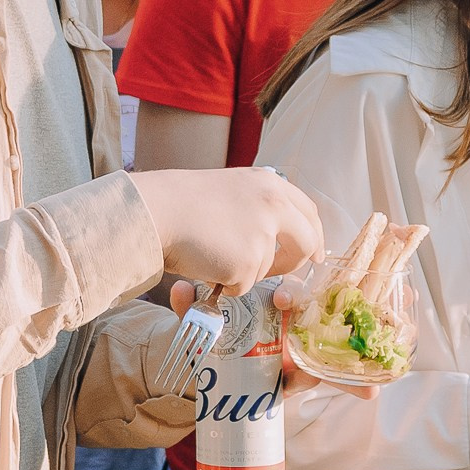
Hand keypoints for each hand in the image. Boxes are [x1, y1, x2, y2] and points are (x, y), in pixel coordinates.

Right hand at [131, 167, 323, 295]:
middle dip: (297, 262)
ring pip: (266, 268)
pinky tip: (205, 261)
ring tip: (211, 250)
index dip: (313, 234)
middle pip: (306, 243)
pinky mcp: (248, 263)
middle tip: (286, 274)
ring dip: (243, 270)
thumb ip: (259, 205)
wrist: (156, 211)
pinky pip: (243, 285)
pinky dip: (225, 282)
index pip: (308, 212)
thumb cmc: (182, 202)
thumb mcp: (232, 189)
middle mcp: (275, 206)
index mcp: (271, 184)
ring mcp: (263, 235)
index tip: (314, 251)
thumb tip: (275, 235)